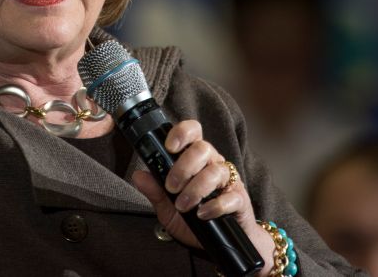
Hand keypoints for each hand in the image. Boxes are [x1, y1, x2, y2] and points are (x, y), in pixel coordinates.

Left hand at [131, 120, 274, 272]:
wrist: (218, 244)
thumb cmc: (194, 222)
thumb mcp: (167, 208)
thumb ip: (155, 192)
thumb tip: (138, 176)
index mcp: (196, 159)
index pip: (193, 132)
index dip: (182, 133)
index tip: (169, 147)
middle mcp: (213, 164)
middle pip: (203, 148)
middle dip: (183, 167)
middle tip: (171, 187)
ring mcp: (228, 181)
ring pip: (215, 171)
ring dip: (195, 189)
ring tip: (183, 206)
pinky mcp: (239, 200)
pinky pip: (230, 197)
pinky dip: (214, 206)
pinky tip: (203, 214)